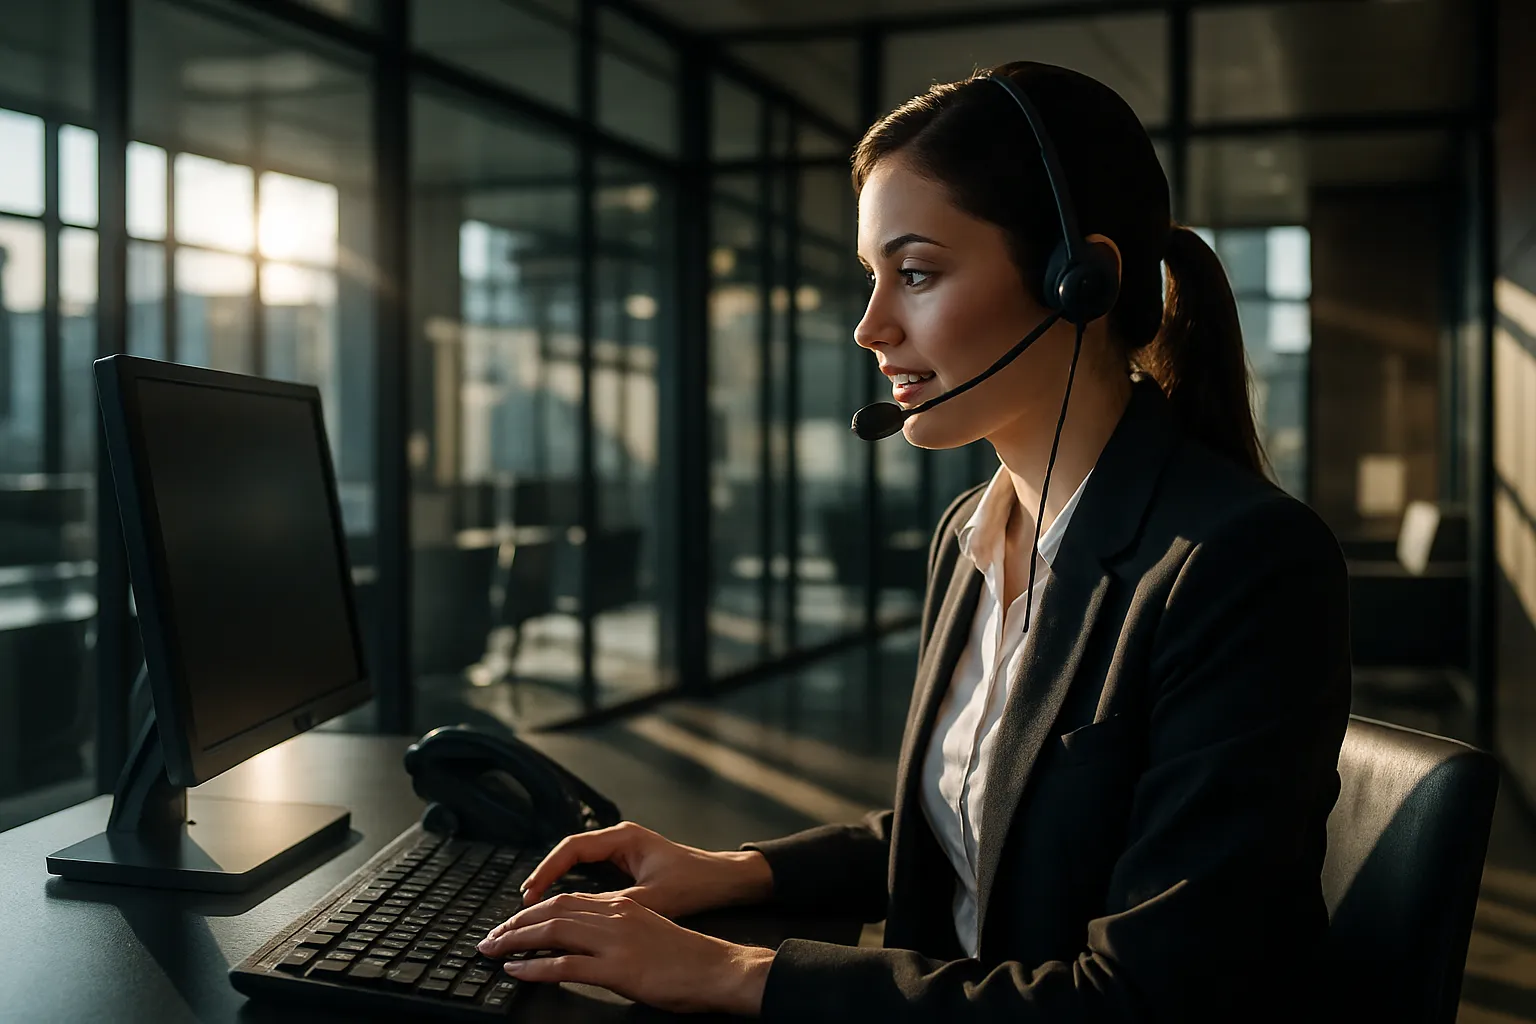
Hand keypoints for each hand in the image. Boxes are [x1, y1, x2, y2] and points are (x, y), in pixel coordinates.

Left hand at [477, 892, 775, 1014]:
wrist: (717, 968)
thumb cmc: (687, 957)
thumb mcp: (647, 931)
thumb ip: (616, 930)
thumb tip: (582, 940)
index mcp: (622, 906)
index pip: (567, 901)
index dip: (533, 911)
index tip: (511, 924)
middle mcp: (615, 916)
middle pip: (553, 911)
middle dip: (515, 923)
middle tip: (490, 936)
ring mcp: (615, 942)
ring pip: (553, 932)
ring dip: (516, 940)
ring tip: (493, 949)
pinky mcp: (617, 969)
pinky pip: (565, 965)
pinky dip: (535, 966)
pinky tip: (516, 969)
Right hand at [519, 821, 772, 919]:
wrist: (726, 880)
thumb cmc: (697, 882)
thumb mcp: (656, 898)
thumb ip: (617, 905)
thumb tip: (582, 916)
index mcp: (624, 839)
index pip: (572, 848)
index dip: (547, 870)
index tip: (531, 892)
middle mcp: (620, 840)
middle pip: (569, 853)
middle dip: (545, 876)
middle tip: (524, 902)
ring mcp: (623, 852)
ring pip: (578, 863)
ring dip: (557, 881)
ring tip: (535, 904)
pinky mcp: (627, 866)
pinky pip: (591, 872)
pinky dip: (574, 885)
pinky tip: (563, 905)